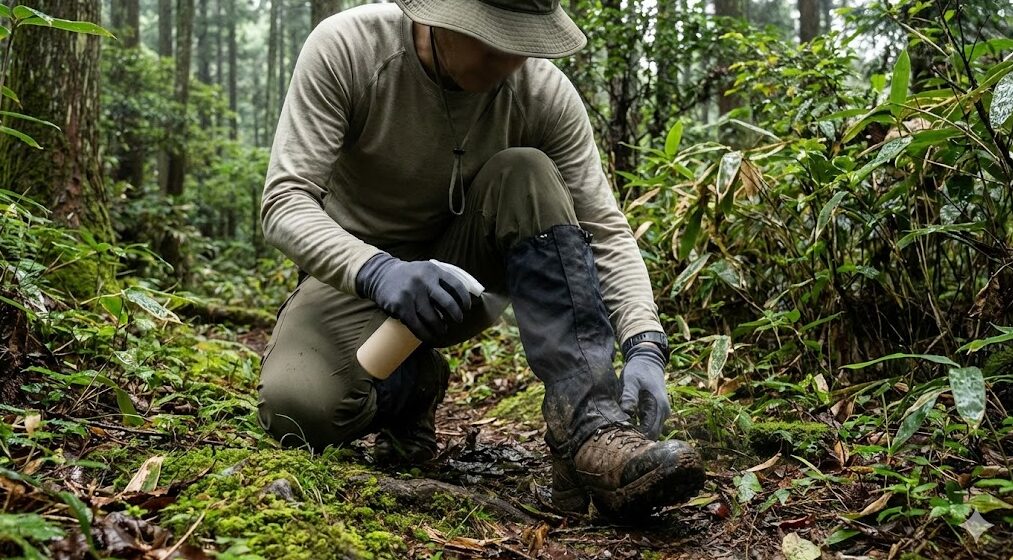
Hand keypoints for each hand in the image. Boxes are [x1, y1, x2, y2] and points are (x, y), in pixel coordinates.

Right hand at [356, 253, 472, 343]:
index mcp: (433, 270)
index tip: (467, 308)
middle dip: (456, 315)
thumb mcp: (425, 270)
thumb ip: (441, 280)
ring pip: (432, 317)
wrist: (380, 275)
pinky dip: (425, 334)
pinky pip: (416, 325)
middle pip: (447, 302)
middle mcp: (423, 280)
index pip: (455, 285)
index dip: (464, 298)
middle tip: (458, 321)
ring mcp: (411, 293)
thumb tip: (460, 300)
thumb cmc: (409, 275)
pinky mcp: (400, 305)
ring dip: (440, 328)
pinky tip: (430, 337)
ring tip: (443, 331)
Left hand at [618, 342, 670, 439]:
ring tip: (621, 430)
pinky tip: (627, 424)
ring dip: (638, 433)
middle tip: (618, 436)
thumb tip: (627, 412)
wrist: (648, 360)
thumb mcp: (630, 380)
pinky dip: (640, 427)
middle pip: (651, 435)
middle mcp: (664, 412)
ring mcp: (662, 413)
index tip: (620, 436)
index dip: (635, 436)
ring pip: (651, 431)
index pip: (649, 431)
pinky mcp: (658, 411)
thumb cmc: (638, 370)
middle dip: (637, 437)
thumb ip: (629, 396)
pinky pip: (650, 425)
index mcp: (659, 406)